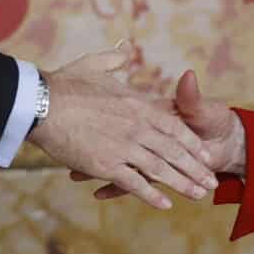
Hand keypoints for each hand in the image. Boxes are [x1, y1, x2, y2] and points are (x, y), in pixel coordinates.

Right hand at [29, 49, 216, 208]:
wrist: (42, 103)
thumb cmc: (64, 84)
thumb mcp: (94, 65)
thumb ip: (114, 59)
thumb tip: (124, 50)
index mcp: (137, 104)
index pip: (174, 126)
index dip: (191, 142)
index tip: (204, 153)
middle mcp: (137, 126)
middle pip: (174, 151)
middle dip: (195, 168)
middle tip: (211, 182)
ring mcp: (123, 147)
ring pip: (161, 169)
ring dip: (182, 184)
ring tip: (199, 195)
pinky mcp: (106, 164)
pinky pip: (134, 183)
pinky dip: (151, 195)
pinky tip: (164, 204)